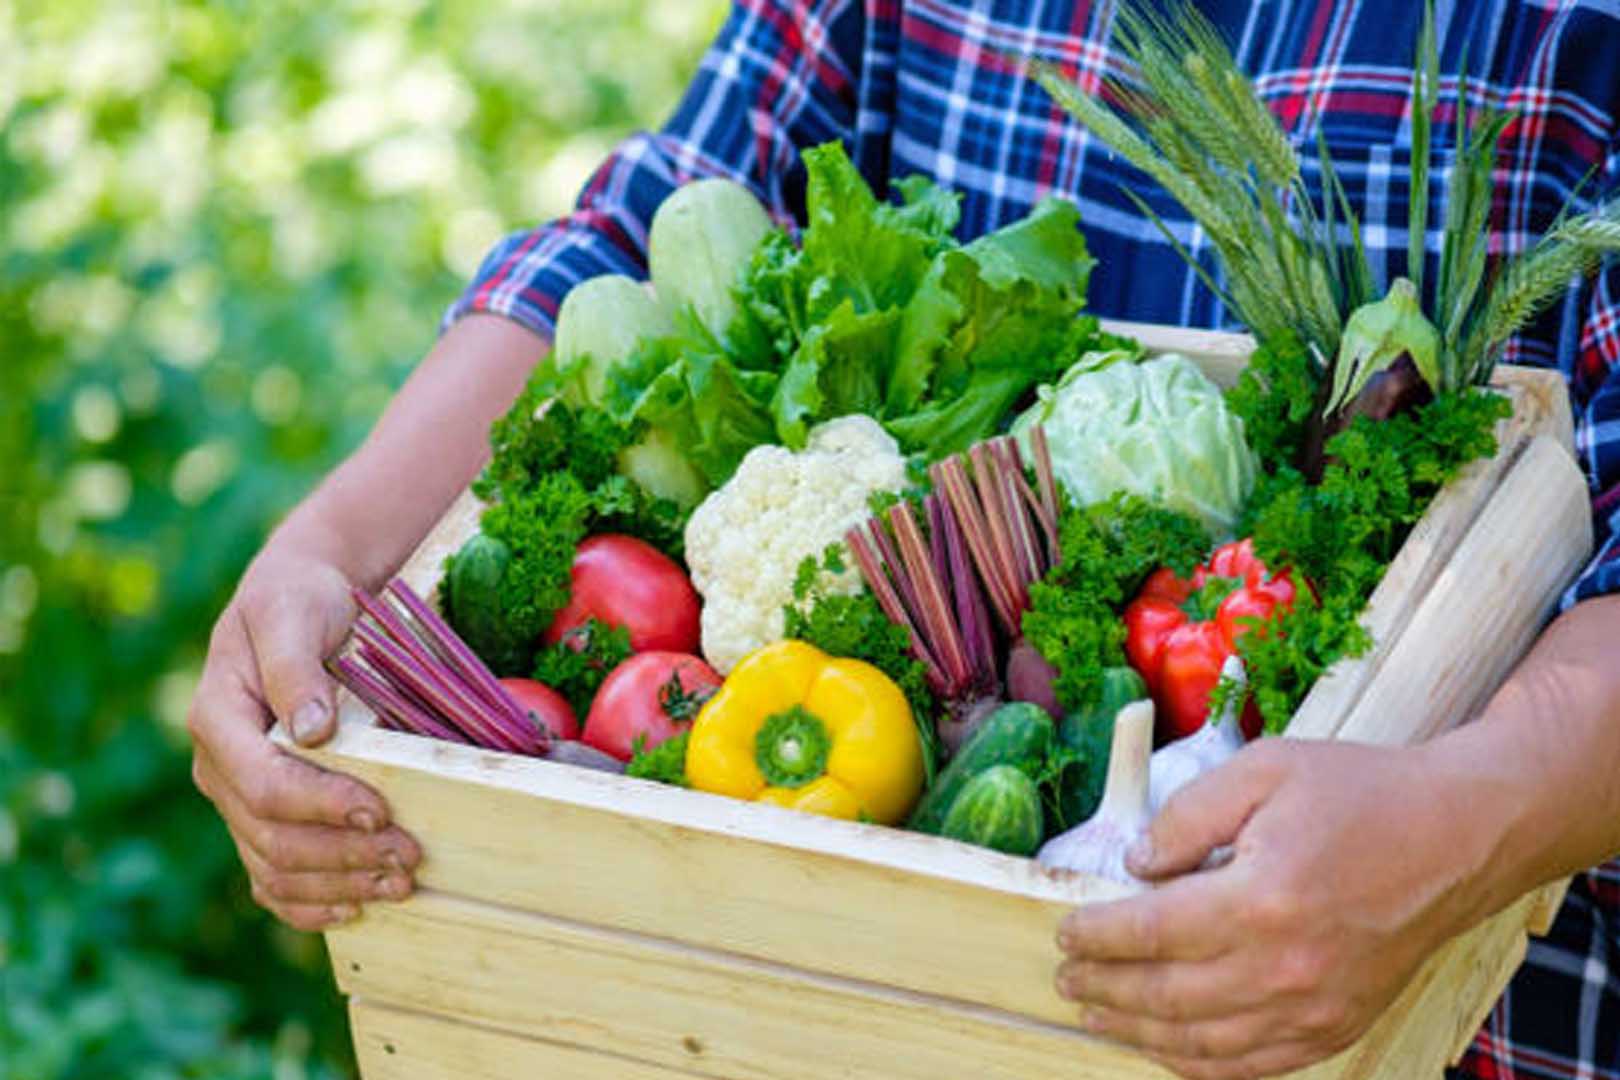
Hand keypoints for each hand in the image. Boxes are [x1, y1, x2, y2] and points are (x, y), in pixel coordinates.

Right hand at [188, 550, 421, 930]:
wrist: (302, 600)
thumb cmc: (298, 600)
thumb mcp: (292, 614)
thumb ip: (294, 668)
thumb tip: (311, 730)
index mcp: (218, 720)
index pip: (265, 784)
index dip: (322, 806)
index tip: (379, 812)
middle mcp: (222, 768)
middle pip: (274, 836)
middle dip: (343, 855)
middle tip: (410, 855)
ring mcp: (240, 798)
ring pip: (276, 868)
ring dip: (339, 885)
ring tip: (401, 884)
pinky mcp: (266, 815)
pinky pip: (274, 878)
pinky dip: (312, 903)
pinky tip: (357, 907)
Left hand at [1054, 738, 1489, 1078]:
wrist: (1457, 836)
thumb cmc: (1359, 793)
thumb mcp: (1263, 770)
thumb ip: (1186, 816)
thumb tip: (1135, 865)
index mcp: (1259, 899)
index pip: (1150, 932)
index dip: (1098, 937)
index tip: (1065, 932)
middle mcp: (1283, 967)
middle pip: (1165, 995)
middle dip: (1105, 988)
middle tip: (1066, 977)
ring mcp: (1313, 1007)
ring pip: (1202, 1043)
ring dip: (1139, 1033)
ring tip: (1099, 1015)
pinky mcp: (1337, 1026)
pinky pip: (1254, 1065)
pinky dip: (1201, 1066)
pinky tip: (1167, 1050)